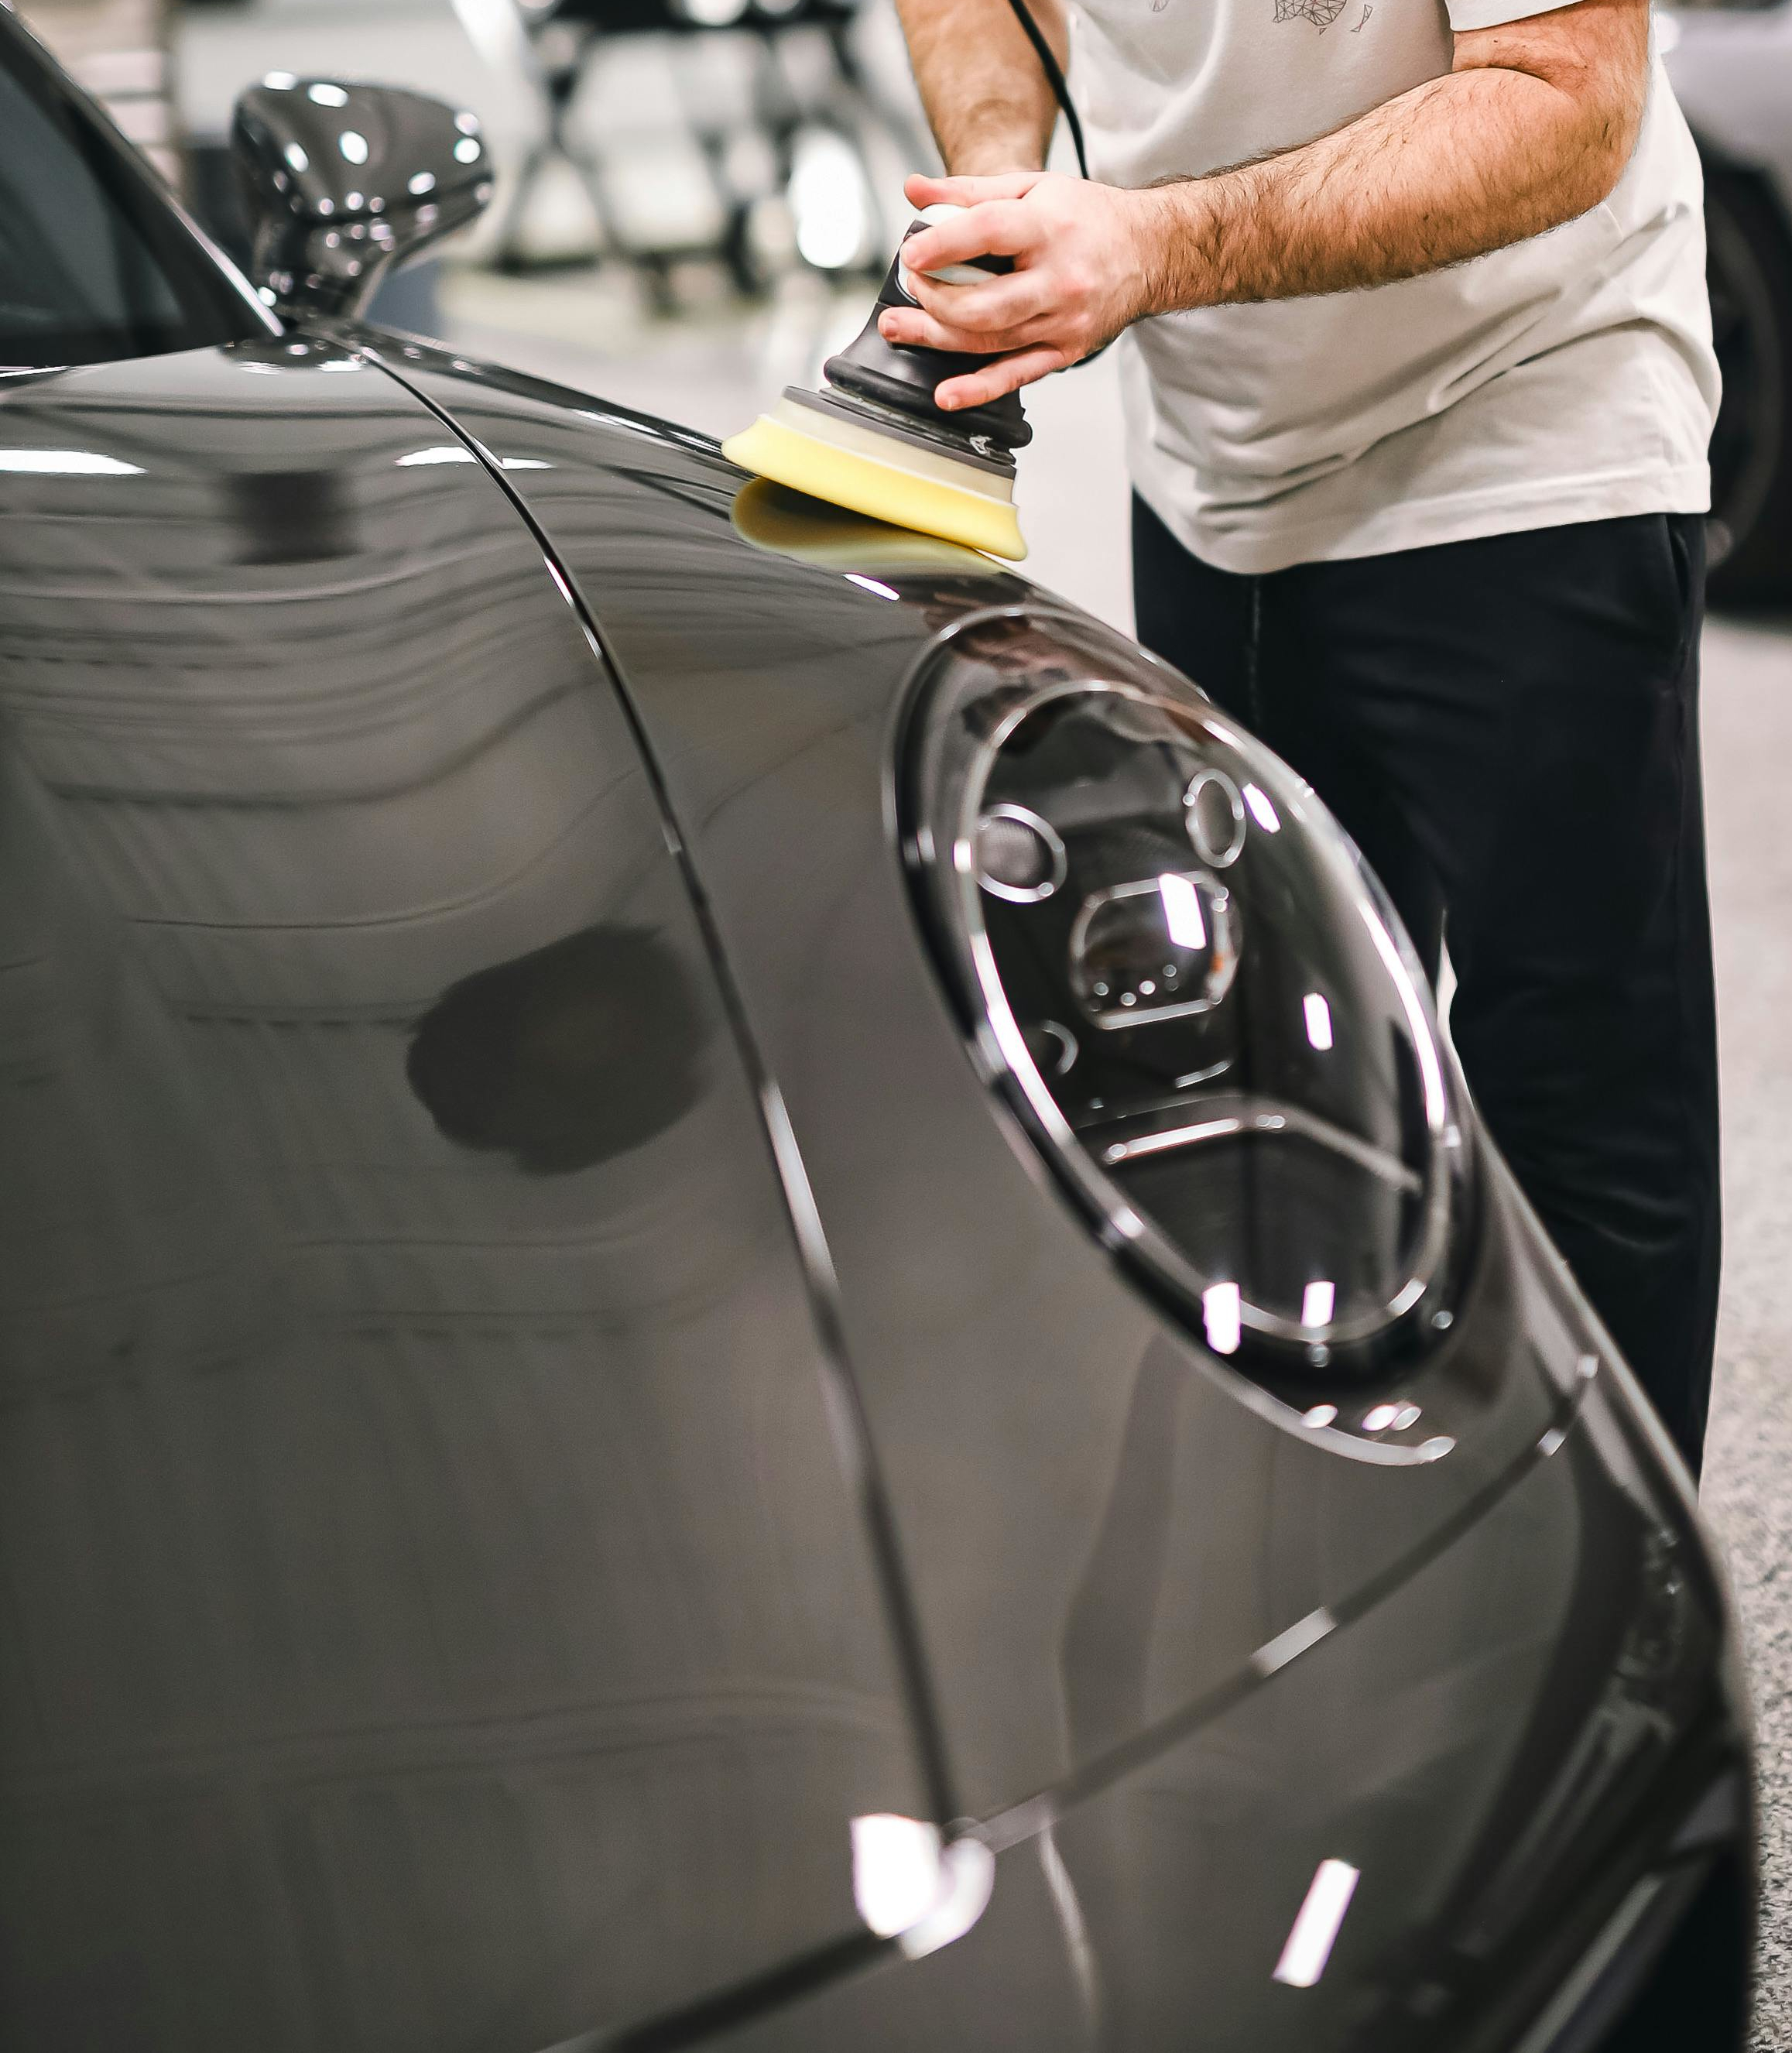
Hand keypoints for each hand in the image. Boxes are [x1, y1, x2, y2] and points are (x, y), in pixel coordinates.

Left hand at [877, 170, 1166, 408]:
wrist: (1149, 250)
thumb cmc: (1087, 217)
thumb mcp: (1032, 187)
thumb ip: (969, 191)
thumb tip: (913, 190)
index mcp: (1050, 227)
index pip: (987, 234)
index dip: (943, 246)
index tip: (911, 254)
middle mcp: (1060, 279)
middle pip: (983, 303)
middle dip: (935, 300)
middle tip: (912, 286)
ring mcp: (1064, 322)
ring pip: (990, 341)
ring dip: (937, 338)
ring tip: (900, 329)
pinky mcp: (1066, 351)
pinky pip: (1016, 375)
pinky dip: (978, 389)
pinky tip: (947, 394)